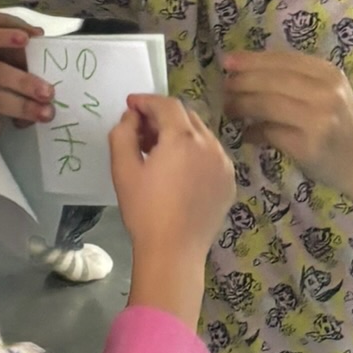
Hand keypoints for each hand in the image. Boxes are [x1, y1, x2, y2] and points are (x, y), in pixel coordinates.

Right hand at [111, 96, 233, 323]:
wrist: (174, 252)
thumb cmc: (144, 211)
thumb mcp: (123, 170)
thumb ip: (123, 134)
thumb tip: (131, 118)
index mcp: (183, 139)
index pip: (166, 105)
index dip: (146, 100)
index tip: (131, 105)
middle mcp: (210, 145)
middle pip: (186, 116)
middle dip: (162, 117)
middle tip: (141, 130)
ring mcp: (224, 164)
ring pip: (201, 135)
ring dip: (180, 134)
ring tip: (159, 153)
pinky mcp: (229, 181)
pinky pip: (212, 155)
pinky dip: (195, 153)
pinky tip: (179, 172)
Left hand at [221, 50, 352, 193]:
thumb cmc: (340, 127)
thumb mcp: (327, 94)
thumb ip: (295, 81)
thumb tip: (244, 72)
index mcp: (329, 73)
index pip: (283, 59)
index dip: (251, 59)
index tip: (227, 62)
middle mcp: (326, 92)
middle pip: (271, 79)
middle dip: (241, 82)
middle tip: (223, 88)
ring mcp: (318, 119)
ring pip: (267, 104)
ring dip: (242, 106)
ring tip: (229, 109)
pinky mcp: (308, 145)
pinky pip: (269, 133)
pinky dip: (253, 132)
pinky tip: (245, 134)